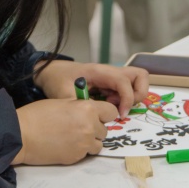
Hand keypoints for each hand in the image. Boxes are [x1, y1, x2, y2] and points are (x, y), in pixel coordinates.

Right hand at [15, 97, 118, 165]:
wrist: (22, 135)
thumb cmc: (37, 114)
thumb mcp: (62, 102)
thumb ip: (79, 107)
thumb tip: (89, 112)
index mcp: (87, 108)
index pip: (111, 112)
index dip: (104, 114)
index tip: (97, 116)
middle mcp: (90, 127)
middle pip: (104, 130)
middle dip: (94, 129)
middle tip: (78, 127)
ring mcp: (84, 144)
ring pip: (98, 144)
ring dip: (89, 141)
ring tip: (72, 138)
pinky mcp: (77, 157)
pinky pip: (85, 153)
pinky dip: (79, 150)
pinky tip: (65, 145)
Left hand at [36, 60, 153, 111]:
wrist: (48, 72)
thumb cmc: (56, 79)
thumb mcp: (63, 94)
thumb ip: (80, 105)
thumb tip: (96, 116)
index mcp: (99, 71)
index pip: (124, 80)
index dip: (127, 98)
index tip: (120, 114)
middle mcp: (109, 72)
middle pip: (140, 76)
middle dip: (137, 94)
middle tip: (121, 106)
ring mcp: (110, 77)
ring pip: (136, 81)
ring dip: (131, 96)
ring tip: (113, 105)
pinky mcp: (109, 83)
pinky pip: (125, 89)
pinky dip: (123, 99)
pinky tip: (107, 105)